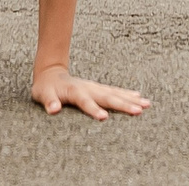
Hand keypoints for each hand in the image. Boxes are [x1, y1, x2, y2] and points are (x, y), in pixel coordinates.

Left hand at [30, 64, 149, 119]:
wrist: (50, 72)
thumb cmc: (45, 87)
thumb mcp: (42, 94)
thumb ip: (48, 101)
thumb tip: (53, 109)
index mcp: (74, 91)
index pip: (84, 101)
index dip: (93, 109)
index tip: (104, 117)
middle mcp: (88, 88)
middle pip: (106, 97)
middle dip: (122, 104)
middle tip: (139, 111)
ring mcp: (94, 87)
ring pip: (115, 93)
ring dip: (130, 99)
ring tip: (146, 104)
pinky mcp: (98, 88)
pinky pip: (115, 91)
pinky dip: (128, 94)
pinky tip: (140, 97)